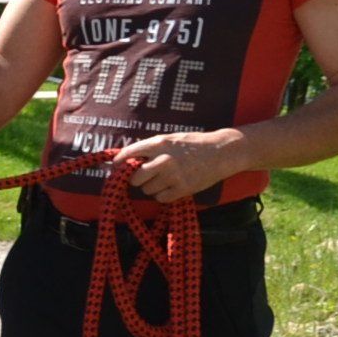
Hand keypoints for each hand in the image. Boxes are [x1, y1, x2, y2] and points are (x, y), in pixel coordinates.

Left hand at [114, 129, 246, 202]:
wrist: (222, 152)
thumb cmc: (194, 144)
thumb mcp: (171, 139)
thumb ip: (150, 148)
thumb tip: (125, 159)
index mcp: (159, 143)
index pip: (128, 155)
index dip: (118, 164)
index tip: (115, 169)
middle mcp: (163, 159)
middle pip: (134, 178)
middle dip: (136, 179)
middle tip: (145, 177)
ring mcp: (173, 175)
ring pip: (147, 190)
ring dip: (151, 187)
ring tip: (165, 179)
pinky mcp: (182, 189)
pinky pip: (160, 198)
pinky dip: (163, 195)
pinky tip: (172, 187)